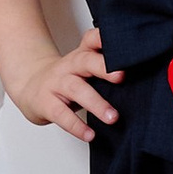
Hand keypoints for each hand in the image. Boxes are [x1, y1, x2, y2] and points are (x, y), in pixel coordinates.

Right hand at [10, 26, 121, 140]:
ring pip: (76, 89)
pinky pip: (61, 114)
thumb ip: (105, 69)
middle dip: (103, 68)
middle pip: (85, 61)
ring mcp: (56, 84)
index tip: (122, 44)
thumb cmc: (65, 79)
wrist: (29, 86)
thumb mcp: (83, 68)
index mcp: (80, 55)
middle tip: (121, 77)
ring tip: (113, 117)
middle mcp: (68, 66)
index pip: (92, 40)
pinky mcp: (46, 103)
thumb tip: (143, 80)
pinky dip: (76, 126)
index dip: (104, 38)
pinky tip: (90, 134)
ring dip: (96, 103)